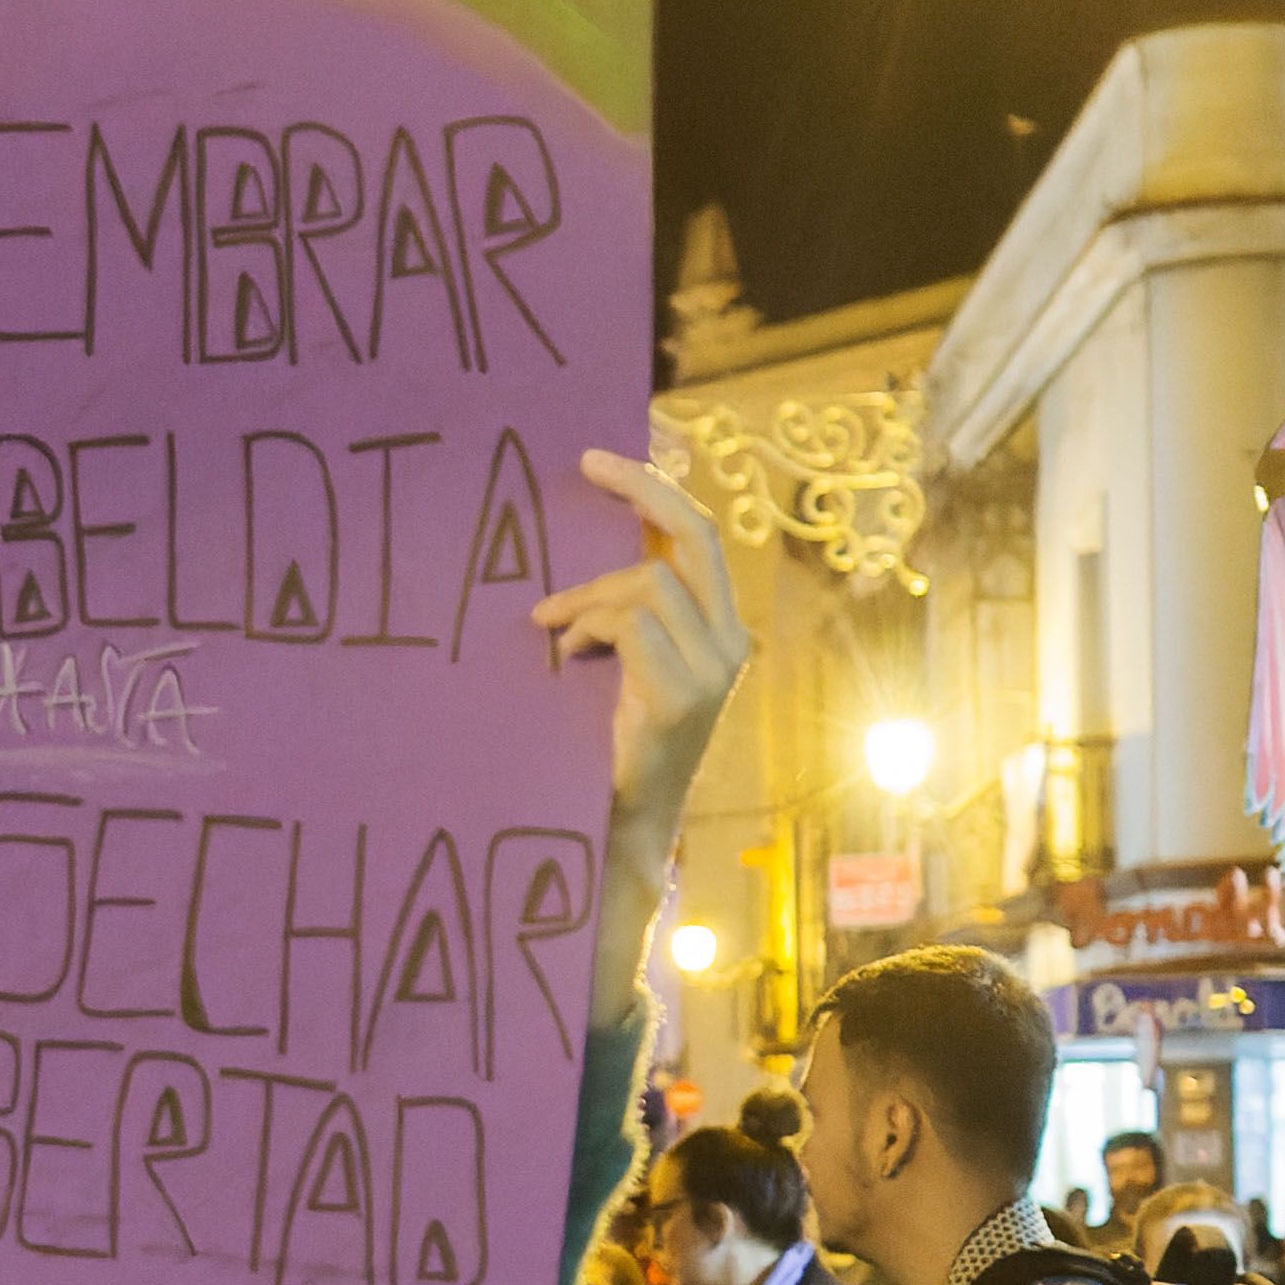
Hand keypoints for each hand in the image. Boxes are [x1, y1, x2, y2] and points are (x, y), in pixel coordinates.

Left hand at [535, 449, 752, 849]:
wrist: (621, 825)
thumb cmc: (607, 742)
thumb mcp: (621, 662)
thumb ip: (622, 610)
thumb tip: (587, 541)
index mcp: (720, 630)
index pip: (702, 537)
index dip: (660, 489)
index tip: (608, 458)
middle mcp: (730, 644)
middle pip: (695, 537)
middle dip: (643, 489)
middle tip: (588, 465)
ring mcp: (712, 671)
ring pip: (649, 583)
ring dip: (587, 596)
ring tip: (554, 626)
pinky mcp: (680, 696)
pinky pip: (631, 624)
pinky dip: (589, 626)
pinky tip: (567, 653)